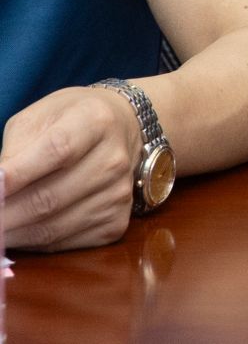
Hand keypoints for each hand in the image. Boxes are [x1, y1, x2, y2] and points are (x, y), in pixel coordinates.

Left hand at [1, 84, 143, 250]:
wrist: (123, 130)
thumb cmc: (69, 122)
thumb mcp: (39, 117)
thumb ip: (14, 149)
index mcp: (95, 122)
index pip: (55, 151)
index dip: (16, 175)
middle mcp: (114, 160)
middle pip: (48, 198)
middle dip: (3, 215)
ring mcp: (118, 195)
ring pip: (51, 229)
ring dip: (13, 235)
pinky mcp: (116, 223)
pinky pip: (63, 243)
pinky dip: (33, 243)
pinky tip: (20, 231)